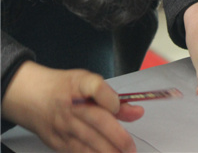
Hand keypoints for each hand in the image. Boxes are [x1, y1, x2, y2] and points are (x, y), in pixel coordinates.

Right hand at [1, 61, 141, 151]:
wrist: (30, 96)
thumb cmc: (64, 88)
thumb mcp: (87, 82)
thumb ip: (113, 97)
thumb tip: (137, 112)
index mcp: (80, 85)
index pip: (96, 88)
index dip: (110, 99)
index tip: (119, 107)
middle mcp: (71, 107)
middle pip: (97, 120)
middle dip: (117, 137)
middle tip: (130, 148)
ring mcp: (62, 126)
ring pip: (87, 141)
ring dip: (106, 151)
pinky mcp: (56, 141)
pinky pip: (76, 151)